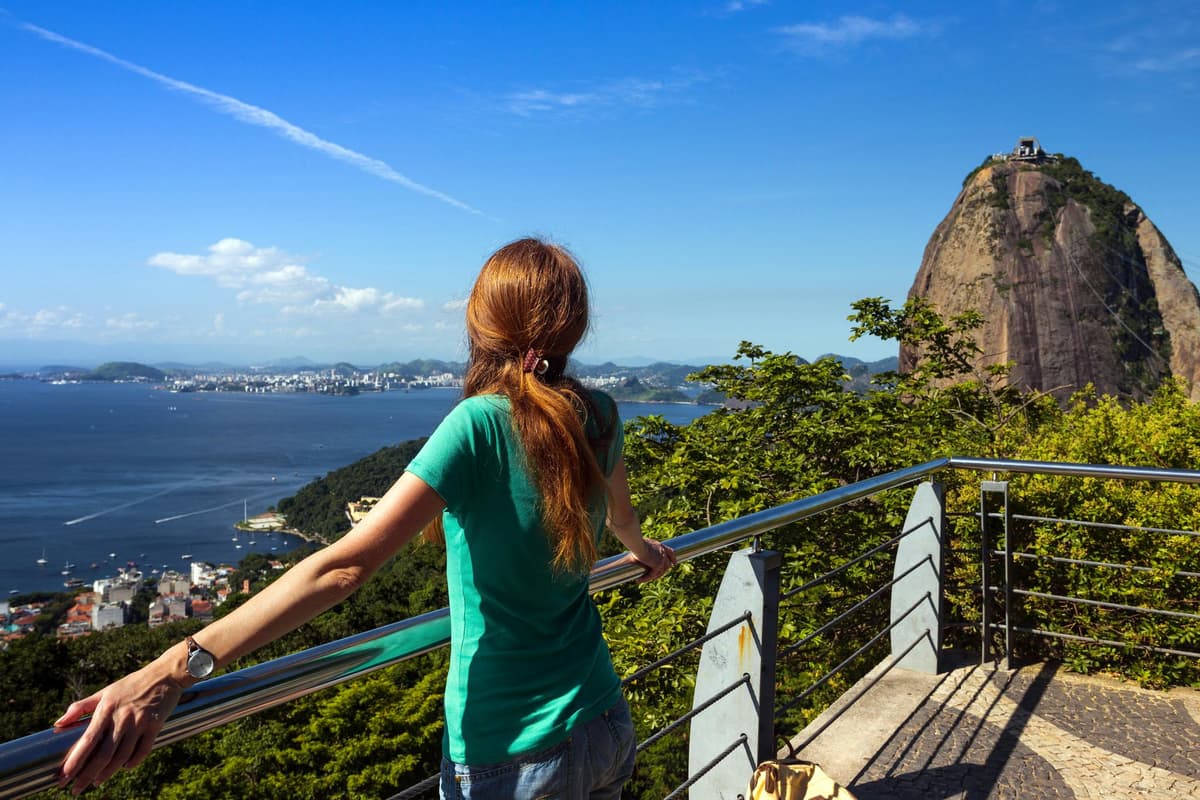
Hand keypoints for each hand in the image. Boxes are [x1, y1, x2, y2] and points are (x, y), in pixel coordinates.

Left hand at [56, 665, 182, 794]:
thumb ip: (80, 707)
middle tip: (76, 789)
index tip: (63, 776)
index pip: (87, 740)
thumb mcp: (105, 692)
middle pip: (103, 754)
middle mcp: (123, 718)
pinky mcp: (155, 725)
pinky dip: (133, 762)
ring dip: (108, 773)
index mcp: (106, 709)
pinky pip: (143, 750)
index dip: (74, 761)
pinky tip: (125, 768)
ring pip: (122, 756)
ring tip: (96, 782)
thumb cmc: (131, 684)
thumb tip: (57, 724)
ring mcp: (140, 723)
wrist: (165, 675)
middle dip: (87, 775)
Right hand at [628, 538, 676, 582]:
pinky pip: (652, 575)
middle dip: (665, 570)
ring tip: (645, 579)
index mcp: (660, 546)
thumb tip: (635, 551)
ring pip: (661, 572)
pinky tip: (638, 580)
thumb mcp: (642, 544)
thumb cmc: (636, 542)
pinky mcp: (657, 565)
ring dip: (653, 576)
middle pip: (668, 564)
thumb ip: (643, 547)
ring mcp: (662, 559)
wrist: (638, 545)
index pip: (671, 552)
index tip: (674, 563)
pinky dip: (644, 578)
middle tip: (657, 575)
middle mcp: (663, 553)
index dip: (673, 558)